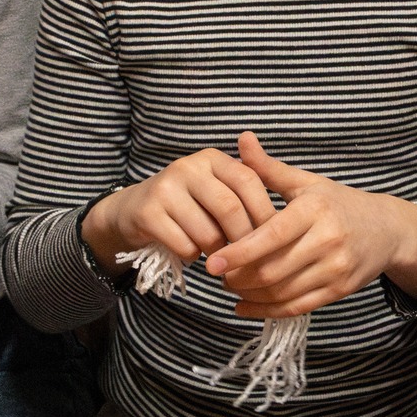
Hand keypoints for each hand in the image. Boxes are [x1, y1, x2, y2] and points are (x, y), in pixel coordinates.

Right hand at [80, 145, 275, 271]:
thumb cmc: (189, 205)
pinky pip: (184, 245)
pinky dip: (193, 256)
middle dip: (243, 239)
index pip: (249, 181)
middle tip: (248, 258)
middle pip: (229, 208)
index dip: (264, 212)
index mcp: (212, 158)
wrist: (133, 211)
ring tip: (218, 255)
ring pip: (207, 232)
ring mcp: (165, 188)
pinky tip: (190, 252)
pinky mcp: (147, 213)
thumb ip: (245, 196)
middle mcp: (188, 167)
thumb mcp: (217, 190)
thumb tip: (283, 225)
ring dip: (218, 252)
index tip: (273, 238)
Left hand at [202, 132, 416, 318]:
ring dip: (250, 295)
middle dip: (239, 277)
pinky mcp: (340, 290)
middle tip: (217, 274)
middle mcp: (328, 239)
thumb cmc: (338, 203)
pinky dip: (267, 311)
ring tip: (231, 286)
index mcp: (314, 209)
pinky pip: (297, 308)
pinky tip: (246, 306)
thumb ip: (269, 168)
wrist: (388, 229)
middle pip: (274, 270)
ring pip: (283, 292)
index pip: (271, 235)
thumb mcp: (306, 182)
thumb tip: (241, 138)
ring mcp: (336, 267)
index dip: (239, 252)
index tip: (212, 262)